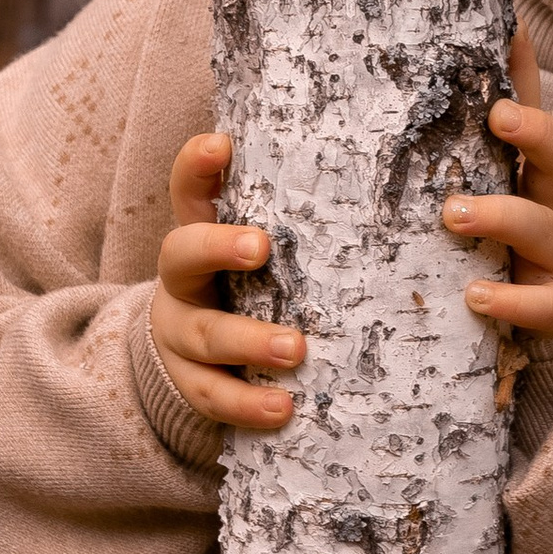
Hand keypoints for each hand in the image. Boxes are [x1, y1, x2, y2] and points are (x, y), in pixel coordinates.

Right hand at [151, 133, 305, 434]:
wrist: (189, 357)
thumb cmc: (245, 286)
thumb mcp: (253, 247)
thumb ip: (290, 215)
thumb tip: (372, 171)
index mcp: (198, 235)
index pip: (188, 191)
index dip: (197, 166)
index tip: (223, 144)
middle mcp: (181, 281)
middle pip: (181, 255)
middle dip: (218, 248)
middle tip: (261, 245)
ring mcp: (180, 335)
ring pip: (205, 335)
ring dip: (249, 341)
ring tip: (294, 349)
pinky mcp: (190, 384)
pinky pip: (213, 397)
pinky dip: (246, 405)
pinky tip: (283, 409)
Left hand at [442, 28, 552, 344]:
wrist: (538, 313)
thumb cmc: (503, 236)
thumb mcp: (490, 180)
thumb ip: (486, 121)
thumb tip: (493, 33)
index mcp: (532, 172)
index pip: (537, 116)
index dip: (527, 75)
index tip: (510, 44)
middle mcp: (551, 206)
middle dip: (538, 133)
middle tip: (500, 116)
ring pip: (545, 229)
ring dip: (503, 216)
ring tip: (455, 214)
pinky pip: (544, 305)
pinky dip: (511, 299)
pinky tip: (475, 294)